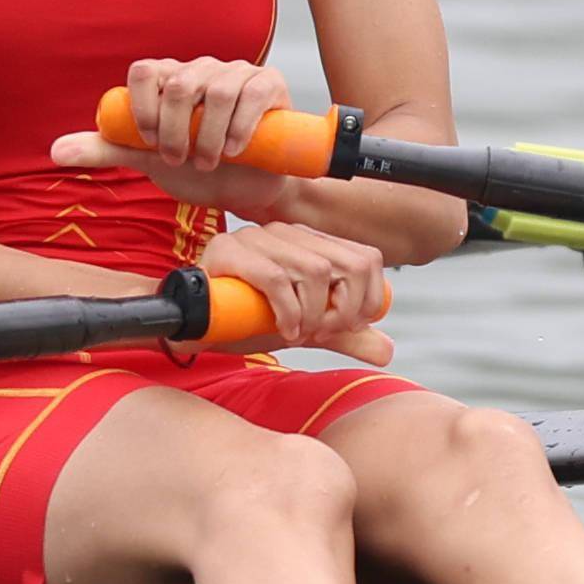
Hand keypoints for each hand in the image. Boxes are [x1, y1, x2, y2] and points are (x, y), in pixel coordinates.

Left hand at [50, 56, 308, 214]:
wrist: (247, 189)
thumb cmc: (197, 169)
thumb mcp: (147, 160)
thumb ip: (105, 149)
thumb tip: (54, 151)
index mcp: (168, 79)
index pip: (144, 71)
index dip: (142, 108)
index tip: (149, 144)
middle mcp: (201, 69)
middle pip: (177, 82)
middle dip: (174, 130)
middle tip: (180, 160)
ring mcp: (237, 73)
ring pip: (215, 88)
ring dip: (207, 135)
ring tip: (208, 162)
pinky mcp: (269, 84)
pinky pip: (252, 92)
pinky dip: (239, 124)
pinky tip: (234, 150)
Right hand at [194, 218, 391, 366]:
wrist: (195, 323)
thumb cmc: (248, 320)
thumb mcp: (306, 328)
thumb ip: (344, 336)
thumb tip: (387, 350)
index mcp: (310, 242)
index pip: (367, 258)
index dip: (367, 299)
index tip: (345, 327)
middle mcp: (288, 233)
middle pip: (350, 265)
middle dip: (344, 311)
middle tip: (320, 333)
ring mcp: (257, 237)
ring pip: (316, 271)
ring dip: (314, 315)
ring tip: (296, 333)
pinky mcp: (230, 251)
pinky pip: (276, 279)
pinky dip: (288, 312)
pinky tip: (282, 329)